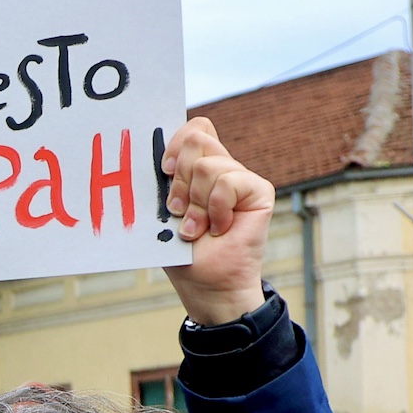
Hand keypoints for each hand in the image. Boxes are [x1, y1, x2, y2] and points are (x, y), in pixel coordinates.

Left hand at [160, 116, 275, 325]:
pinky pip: (228, 182)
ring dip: (195, 203)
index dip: (176, 142)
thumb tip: (154, 154)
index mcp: (198, 169)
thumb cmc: (181, 252)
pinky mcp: (259, 190)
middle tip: (178, 210)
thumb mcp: (164, 211)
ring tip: (197, 228)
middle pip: (197, 140)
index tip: (164, 170)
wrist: (206, 282)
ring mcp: (241, 178)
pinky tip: (219, 228)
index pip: (194, 129)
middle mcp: (221, 168)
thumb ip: (166, 180)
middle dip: (178, 179)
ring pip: (207, 165)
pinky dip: (216, 209)